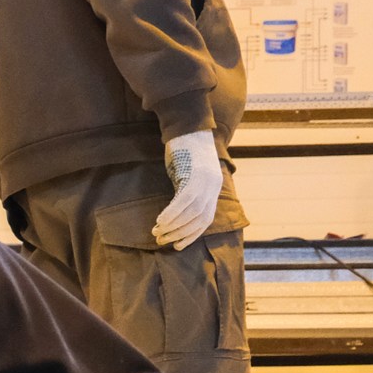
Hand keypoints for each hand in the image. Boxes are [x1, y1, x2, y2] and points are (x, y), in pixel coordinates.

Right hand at [155, 130, 220, 249]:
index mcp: (214, 187)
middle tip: (162, 240)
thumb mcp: (191, 172)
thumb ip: (189, 189)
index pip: (206, 219)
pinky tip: (160, 220)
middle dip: (180, 233)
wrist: (188, 126)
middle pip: (199, 219)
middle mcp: (212, 186)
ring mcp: (205, 181)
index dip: (192, 235)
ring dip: (173, 226)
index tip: (177, 245)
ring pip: (191, 213)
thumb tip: (178, 209)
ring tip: (158, 231)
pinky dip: (171, 213)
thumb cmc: (185, 149)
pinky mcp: (194, 174)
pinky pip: (183, 200)